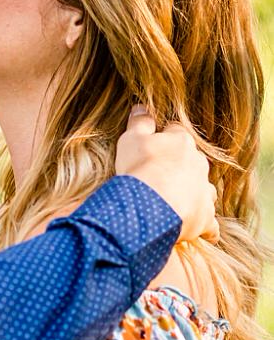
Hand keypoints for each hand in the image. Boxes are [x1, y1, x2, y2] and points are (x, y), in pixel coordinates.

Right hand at [115, 106, 218, 242]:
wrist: (149, 204)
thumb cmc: (139, 168)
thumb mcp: (130, 139)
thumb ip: (139, 123)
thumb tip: (142, 106)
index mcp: (181, 143)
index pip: (176, 133)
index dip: (163, 138)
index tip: (152, 145)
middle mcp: (198, 164)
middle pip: (193, 161)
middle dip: (181, 166)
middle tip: (161, 174)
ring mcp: (203, 191)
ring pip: (205, 189)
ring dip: (195, 193)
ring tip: (181, 200)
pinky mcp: (204, 215)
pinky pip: (211, 223)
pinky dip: (207, 227)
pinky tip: (206, 233)